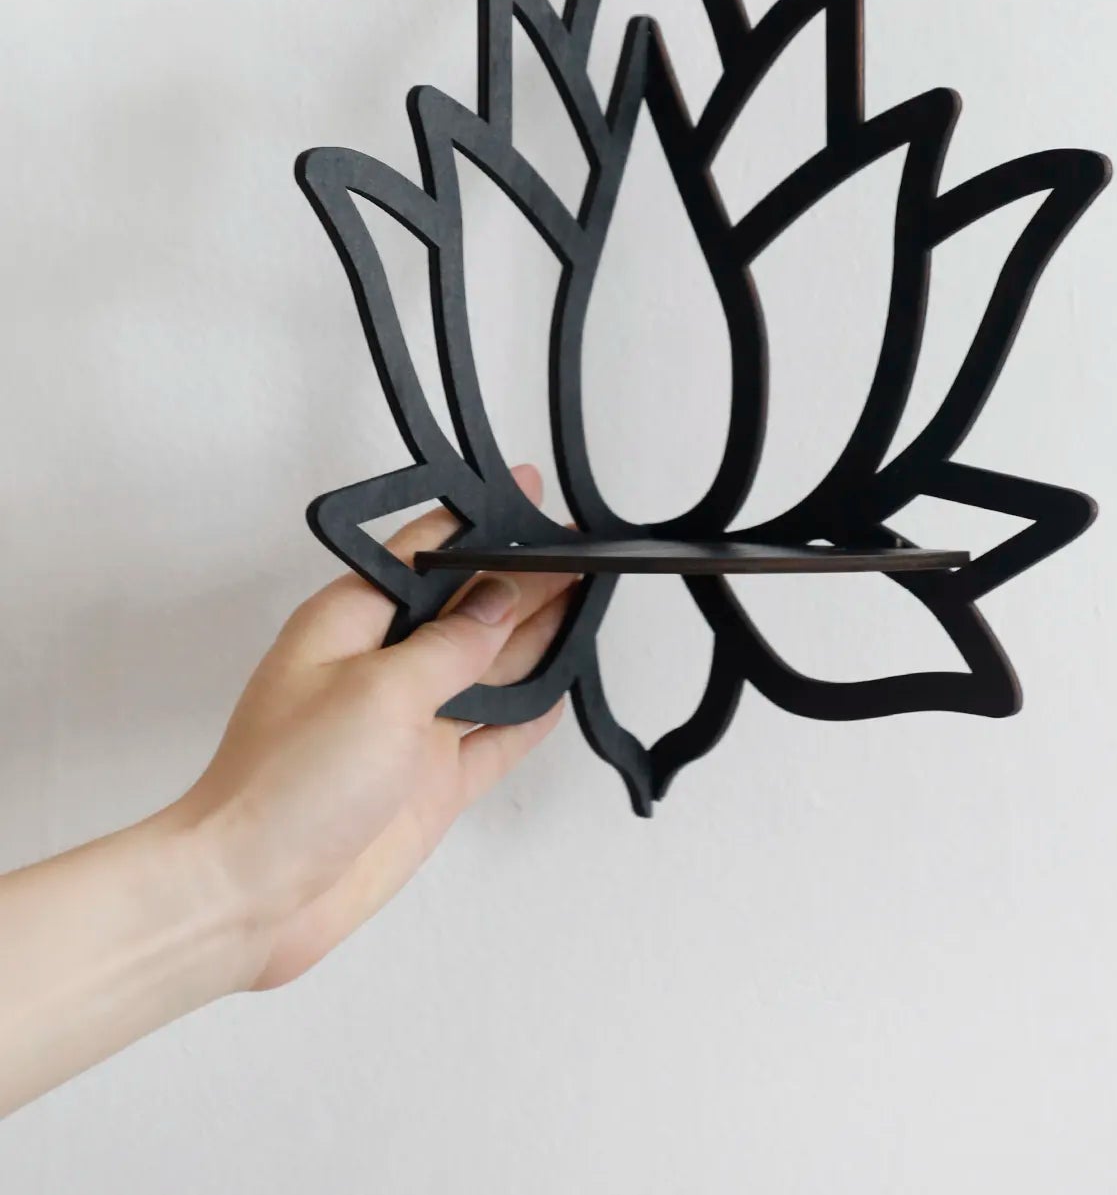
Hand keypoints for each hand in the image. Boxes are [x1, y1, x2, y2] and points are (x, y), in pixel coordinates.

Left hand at [171, 463, 572, 989]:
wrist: (250, 898)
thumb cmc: (287, 784)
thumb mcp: (380, 691)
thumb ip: (451, 644)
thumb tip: (501, 598)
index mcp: (352, 623)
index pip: (427, 553)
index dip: (482, 523)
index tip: (534, 494)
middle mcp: (384, 668)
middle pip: (469, 609)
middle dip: (525, 578)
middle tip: (586, 549)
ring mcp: (409, 728)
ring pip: (489, 670)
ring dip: (537, 639)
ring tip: (591, 600)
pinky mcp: (429, 784)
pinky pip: (494, 738)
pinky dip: (529, 715)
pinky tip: (561, 689)